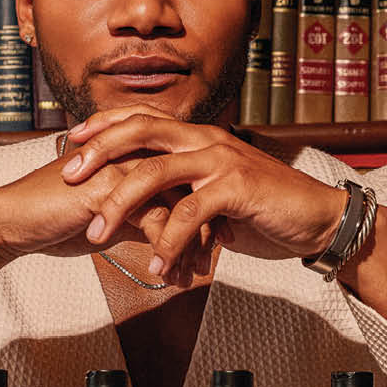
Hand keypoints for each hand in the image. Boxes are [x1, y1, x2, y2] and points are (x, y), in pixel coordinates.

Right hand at [0, 134, 210, 268]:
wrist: (10, 221)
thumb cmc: (50, 218)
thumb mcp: (104, 217)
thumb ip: (135, 217)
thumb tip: (163, 235)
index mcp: (130, 155)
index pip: (184, 172)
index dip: (205, 202)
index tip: (220, 231)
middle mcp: (129, 155)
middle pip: (189, 183)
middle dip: (210, 219)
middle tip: (223, 249)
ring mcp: (119, 169)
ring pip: (177, 201)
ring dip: (191, 240)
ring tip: (197, 270)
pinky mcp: (107, 191)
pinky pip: (154, 220)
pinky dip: (166, 251)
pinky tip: (167, 275)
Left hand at [60, 107, 349, 283]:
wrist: (318, 220)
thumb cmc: (265, 210)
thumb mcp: (215, 196)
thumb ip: (182, 193)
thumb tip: (145, 207)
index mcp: (199, 137)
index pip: (142, 119)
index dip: (104, 125)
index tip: (71, 140)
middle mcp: (207, 140)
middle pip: (140, 131)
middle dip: (99, 151)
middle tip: (68, 176)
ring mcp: (222, 160)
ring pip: (155, 172)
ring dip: (120, 206)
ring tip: (97, 236)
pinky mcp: (237, 187)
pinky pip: (189, 214)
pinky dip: (168, 243)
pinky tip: (157, 267)